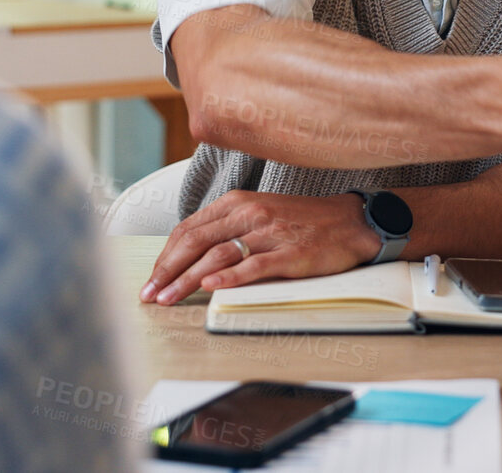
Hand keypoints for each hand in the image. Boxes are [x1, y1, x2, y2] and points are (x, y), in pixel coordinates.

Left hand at [140, 190, 378, 305]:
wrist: (351, 221)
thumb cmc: (302, 220)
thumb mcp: (259, 213)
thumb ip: (226, 228)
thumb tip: (190, 254)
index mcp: (236, 202)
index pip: (188, 229)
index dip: (164, 256)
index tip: (152, 279)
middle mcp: (249, 213)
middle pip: (195, 242)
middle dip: (167, 270)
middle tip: (150, 294)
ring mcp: (270, 233)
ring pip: (217, 255)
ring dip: (187, 279)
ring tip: (169, 299)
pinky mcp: (290, 253)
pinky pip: (254, 265)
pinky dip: (229, 277)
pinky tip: (210, 287)